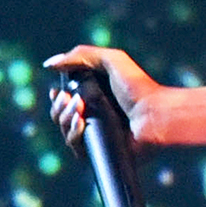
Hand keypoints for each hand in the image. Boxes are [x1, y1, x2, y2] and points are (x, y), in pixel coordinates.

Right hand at [43, 45, 163, 154]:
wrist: (155, 115)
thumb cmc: (138, 87)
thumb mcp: (112, 60)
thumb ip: (80, 56)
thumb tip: (50, 65)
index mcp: (96, 96)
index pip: (65, 99)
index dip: (57, 97)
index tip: (56, 92)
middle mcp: (96, 116)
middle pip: (60, 115)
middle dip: (59, 106)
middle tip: (71, 99)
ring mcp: (98, 134)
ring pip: (65, 131)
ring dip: (64, 117)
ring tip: (79, 109)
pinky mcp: (101, 150)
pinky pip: (76, 148)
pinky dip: (72, 135)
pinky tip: (80, 123)